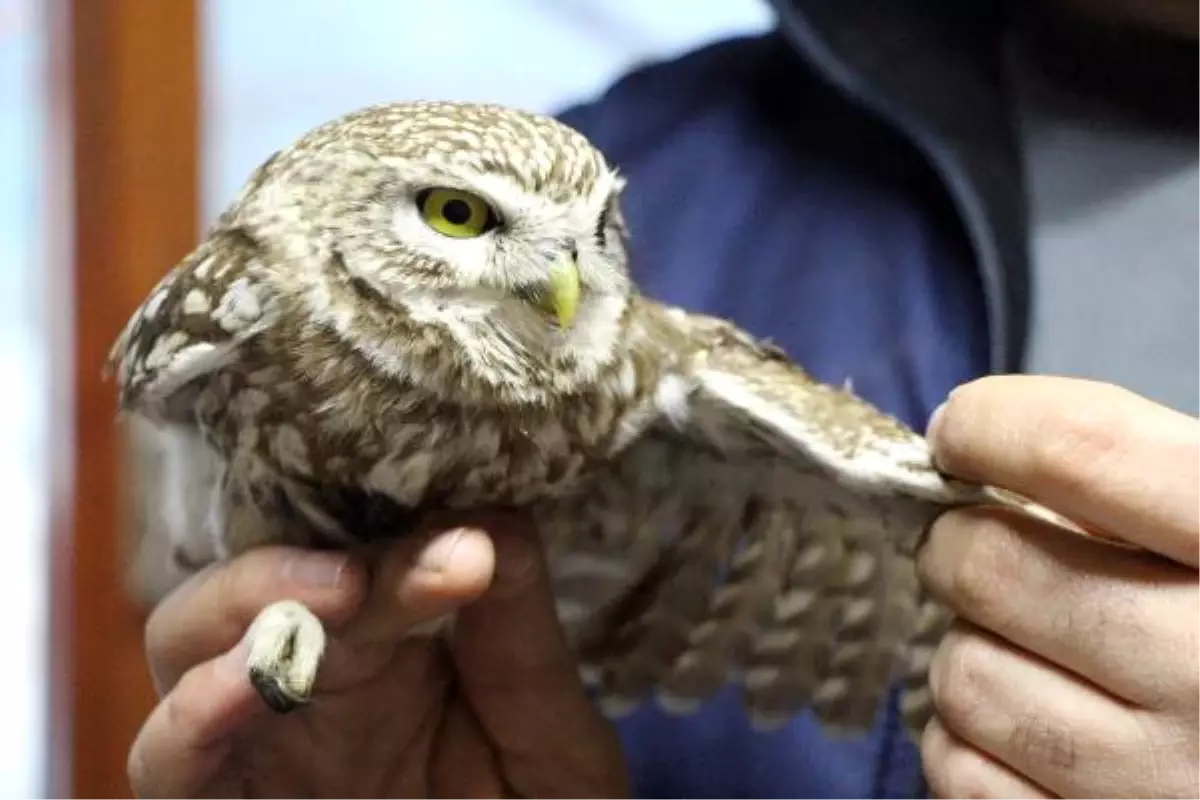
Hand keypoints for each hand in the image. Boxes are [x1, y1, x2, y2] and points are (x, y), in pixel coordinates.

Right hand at [127, 513, 628, 798]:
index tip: (469, 551)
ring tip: (321, 605)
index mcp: (390, 641)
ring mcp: (258, 737)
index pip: (366, 555)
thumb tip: (502, 523)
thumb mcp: (546, 737)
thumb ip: (523, 645)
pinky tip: (244, 686)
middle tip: (362, 575)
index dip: (407, 545)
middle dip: (298, 562)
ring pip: (187, 640)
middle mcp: (312, 675)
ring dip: (241, 605)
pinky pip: (165, 760)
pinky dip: (188, 720)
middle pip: (255, 579)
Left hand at [917, 375, 1199, 797]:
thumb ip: (1131, 487)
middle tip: (973, 544)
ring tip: (1024, 647)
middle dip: (957, 542)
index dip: (991, 424)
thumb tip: (973, 449)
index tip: (959, 433)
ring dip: (967, 647)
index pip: (1083, 449)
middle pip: (991, 565)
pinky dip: (967, 739)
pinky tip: (1026, 722)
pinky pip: (960, 770)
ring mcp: (1161, 776)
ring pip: (964, 674)